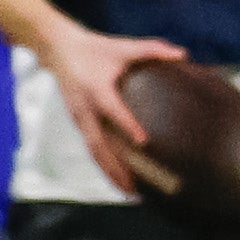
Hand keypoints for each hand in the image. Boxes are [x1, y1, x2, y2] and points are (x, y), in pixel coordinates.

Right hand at [40, 20, 189, 198]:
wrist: (56, 48)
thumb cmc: (93, 48)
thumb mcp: (121, 46)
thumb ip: (152, 49)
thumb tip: (183, 54)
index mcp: (96, 89)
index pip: (113, 111)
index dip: (127, 125)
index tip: (143, 141)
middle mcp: (85, 109)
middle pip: (100, 145)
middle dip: (117, 168)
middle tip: (135, 188)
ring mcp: (79, 118)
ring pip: (94, 152)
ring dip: (110, 174)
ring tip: (130, 193)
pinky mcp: (78, 122)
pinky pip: (91, 148)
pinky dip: (104, 166)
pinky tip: (118, 180)